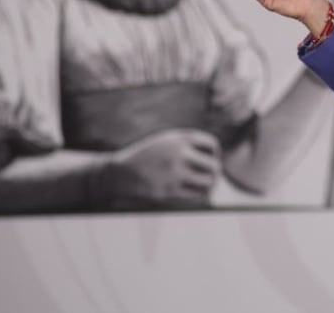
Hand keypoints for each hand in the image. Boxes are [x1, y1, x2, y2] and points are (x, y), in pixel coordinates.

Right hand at [105, 129, 221, 204]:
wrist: (118, 173)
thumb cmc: (146, 156)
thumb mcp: (166, 140)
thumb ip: (188, 142)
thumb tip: (215, 154)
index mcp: (179, 139)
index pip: (212, 145)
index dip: (214, 153)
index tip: (209, 159)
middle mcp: (178, 154)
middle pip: (213, 165)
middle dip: (215, 171)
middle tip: (212, 176)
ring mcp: (173, 173)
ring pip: (208, 182)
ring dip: (210, 185)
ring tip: (207, 186)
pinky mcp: (167, 191)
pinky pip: (195, 196)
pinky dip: (200, 196)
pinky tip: (197, 195)